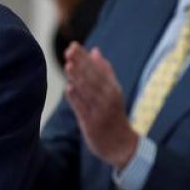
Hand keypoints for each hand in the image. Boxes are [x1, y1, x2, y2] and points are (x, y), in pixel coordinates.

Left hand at [63, 43, 138, 169]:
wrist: (121, 145)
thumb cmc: (113, 114)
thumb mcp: (112, 91)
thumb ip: (104, 71)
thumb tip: (95, 50)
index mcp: (113, 89)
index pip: (97, 70)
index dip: (85, 58)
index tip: (73, 45)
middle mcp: (108, 99)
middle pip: (93, 78)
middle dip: (81, 64)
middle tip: (69, 50)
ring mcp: (100, 112)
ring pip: (88, 92)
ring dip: (78, 79)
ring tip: (68, 65)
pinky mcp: (92, 124)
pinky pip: (83, 110)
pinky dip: (76, 99)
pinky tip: (69, 89)